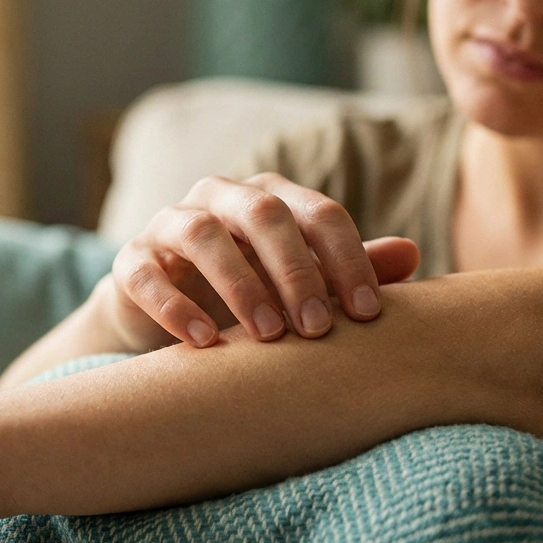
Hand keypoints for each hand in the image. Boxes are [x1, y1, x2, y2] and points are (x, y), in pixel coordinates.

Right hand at [102, 172, 420, 350]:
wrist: (163, 317)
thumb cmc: (248, 296)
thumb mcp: (300, 286)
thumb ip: (346, 270)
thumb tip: (412, 253)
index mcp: (270, 199)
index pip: (319, 213)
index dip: (347, 259)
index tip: (368, 314)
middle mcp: (219, 198)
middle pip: (264, 213)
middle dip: (297, 270)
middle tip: (318, 328)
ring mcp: (169, 224)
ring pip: (202, 234)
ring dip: (240, 284)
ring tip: (266, 336)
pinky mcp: (130, 261)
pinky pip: (147, 273)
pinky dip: (175, 305)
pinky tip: (205, 343)